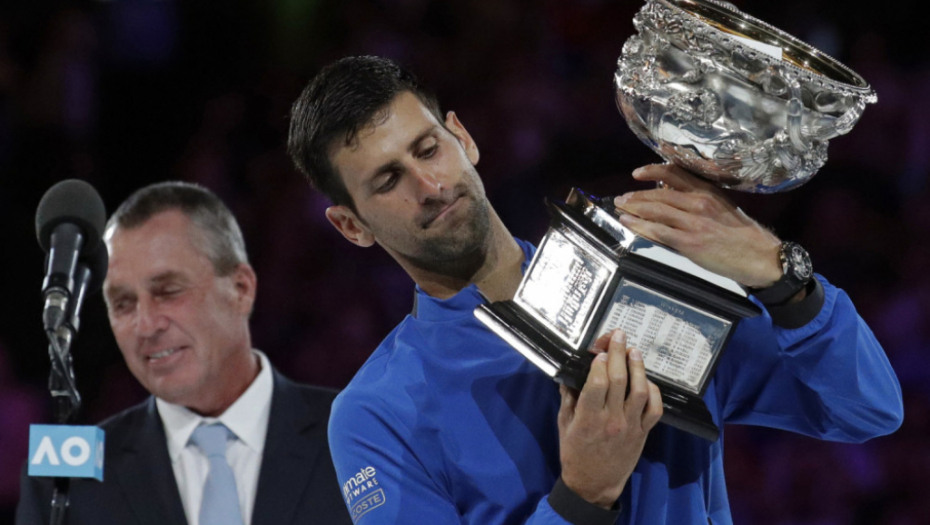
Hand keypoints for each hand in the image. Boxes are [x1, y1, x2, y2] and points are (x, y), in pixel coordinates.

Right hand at [557, 330, 662, 507]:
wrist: (593, 484)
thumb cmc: (574, 453)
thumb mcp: (564, 424)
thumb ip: (568, 397)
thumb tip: (571, 372)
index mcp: (588, 418)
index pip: (598, 383)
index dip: (600, 363)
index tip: (600, 351)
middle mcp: (612, 420)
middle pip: (619, 380)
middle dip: (619, 353)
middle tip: (618, 335)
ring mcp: (630, 426)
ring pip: (640, 391)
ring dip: (638, 367)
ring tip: (633, 350)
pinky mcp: (643, 433)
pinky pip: (655, 409)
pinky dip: (654, 391)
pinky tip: (647, 379)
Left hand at [614, 163, 782, 287]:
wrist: (761, 257)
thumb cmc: (742, 236)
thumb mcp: (723, 208)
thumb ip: (700, 200)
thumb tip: (673, 196)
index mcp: (709, 192)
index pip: (676, 174)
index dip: (653, 171)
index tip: (637, 173)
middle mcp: (700, 202)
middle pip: (660, 193)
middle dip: (637, 195)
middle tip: (621, 197)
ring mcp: (694, 222)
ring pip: (656, 210)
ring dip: (634, 208)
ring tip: (620, 208)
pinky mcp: (690, 242)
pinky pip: (659, 232)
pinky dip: (640, 226)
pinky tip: (629, 223)